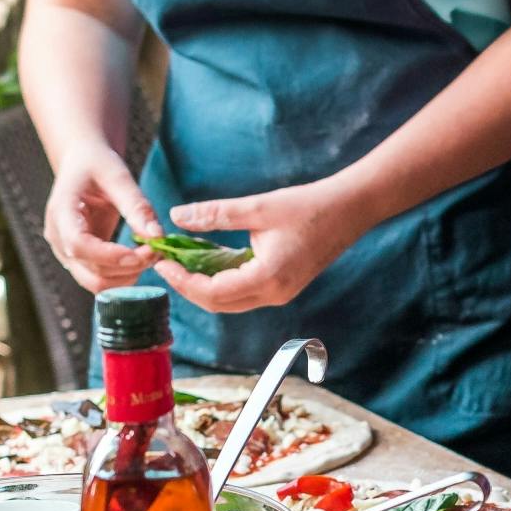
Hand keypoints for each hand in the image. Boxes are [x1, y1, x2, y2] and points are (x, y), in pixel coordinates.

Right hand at [44, 141, 161, 292]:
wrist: (82, 164)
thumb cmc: (97, 164)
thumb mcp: (118, 176)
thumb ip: (137, 206)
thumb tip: (157, 236)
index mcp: (61, 212)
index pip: (79, 245)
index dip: (111, 256)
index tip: (141, 253)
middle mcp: (58, 238)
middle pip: (90, 273)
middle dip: (127, 269)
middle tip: (156, 252)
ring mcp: (66, 253)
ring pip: (96, 284)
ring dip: (127, 277)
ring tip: (150, 254)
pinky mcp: (79, 260)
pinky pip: (101, 280)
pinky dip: (123, 276)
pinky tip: (140, 258)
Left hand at [162, 177, 373, 312]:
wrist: (348, 211)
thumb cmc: (309, 207)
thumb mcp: (257, 207)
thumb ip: (215, 214)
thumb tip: (178, 216)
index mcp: (268, 278)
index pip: (213, 292)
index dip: (183, 280)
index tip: (162, 262)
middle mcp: (273, 294)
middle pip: (217, 304)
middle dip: (187, 287)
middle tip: (165, 264)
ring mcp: (279, 293)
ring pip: (229, 301)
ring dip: (202, 285)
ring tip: (181, 262)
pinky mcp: (281, 287)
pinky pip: (243, 292)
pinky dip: (221, 280)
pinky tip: (207, 260)